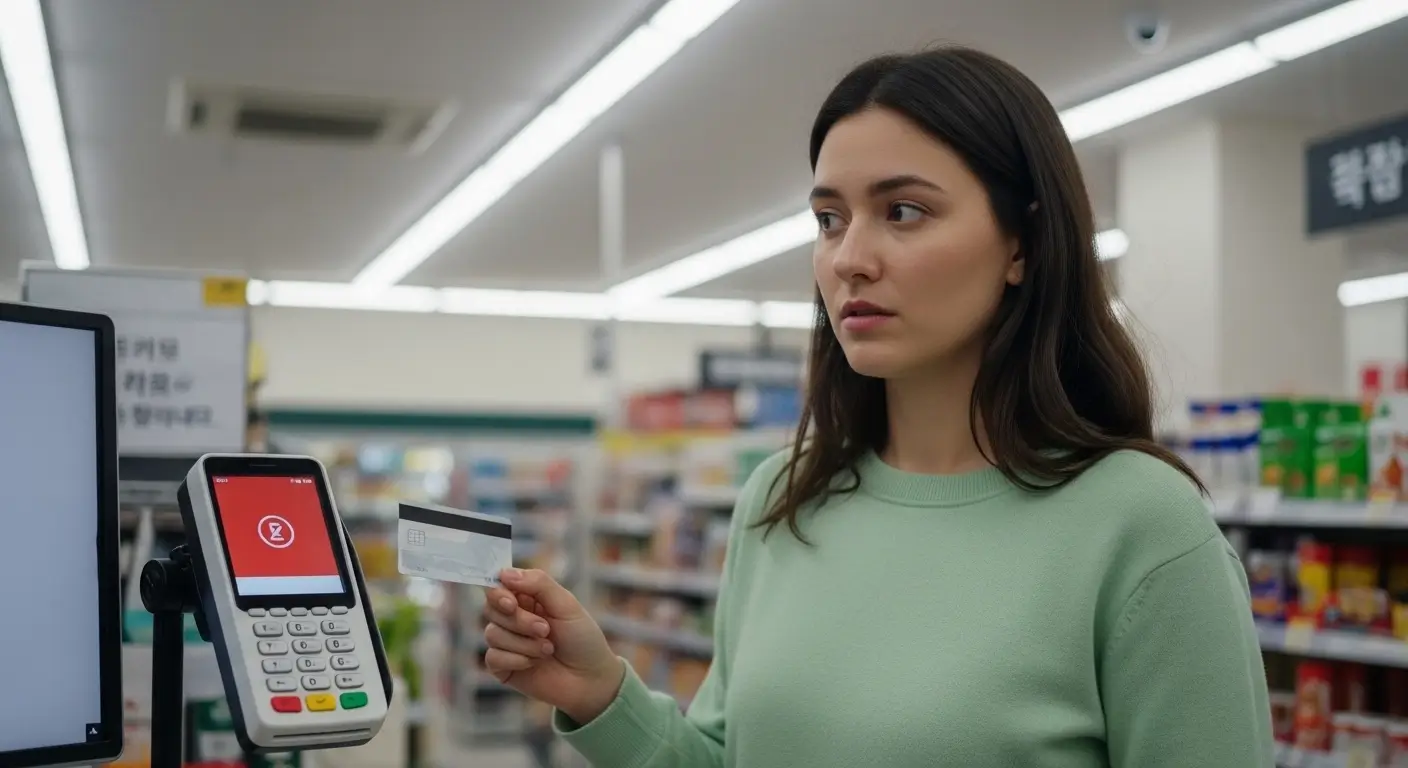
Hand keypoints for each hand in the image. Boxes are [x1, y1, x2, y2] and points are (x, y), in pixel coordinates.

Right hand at [482, 567, 623, 724]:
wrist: (590, 679)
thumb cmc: (583, 638)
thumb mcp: (567, 605)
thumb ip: (538, 584)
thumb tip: (505, 573)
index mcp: (527, 598)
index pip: (498, 586)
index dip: (498, 592)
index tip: (511, 602)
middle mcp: (513, 618)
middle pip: (491, 609)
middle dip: (519, 620)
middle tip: (545, 629)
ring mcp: (507, 642)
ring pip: (492, 634)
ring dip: (523, 643)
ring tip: (548, 649)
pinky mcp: (503, 666)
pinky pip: (492, 657)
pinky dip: (515, 659)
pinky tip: (534, 663)